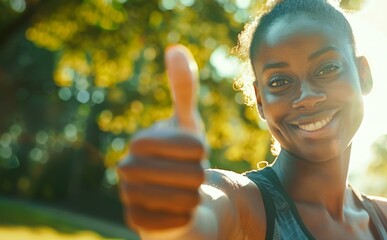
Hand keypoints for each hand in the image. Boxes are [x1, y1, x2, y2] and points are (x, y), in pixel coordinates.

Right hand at [117, 45, 206, 232]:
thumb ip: (183, 90)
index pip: (195, 147)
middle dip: (198, 176)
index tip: (189, 153)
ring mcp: (129, 196)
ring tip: (181, 193)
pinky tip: (175, 212)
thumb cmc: (180, 159)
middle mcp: (128, 167)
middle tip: (186, 175)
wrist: (169, 198)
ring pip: (188, 199)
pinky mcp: (135, 221)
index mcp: (143, 141)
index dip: (201, 152)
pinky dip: (184, 217)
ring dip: (194, 197)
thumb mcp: (187, 125)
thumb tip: (176, 48)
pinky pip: (176, 221)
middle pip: (193, 174)